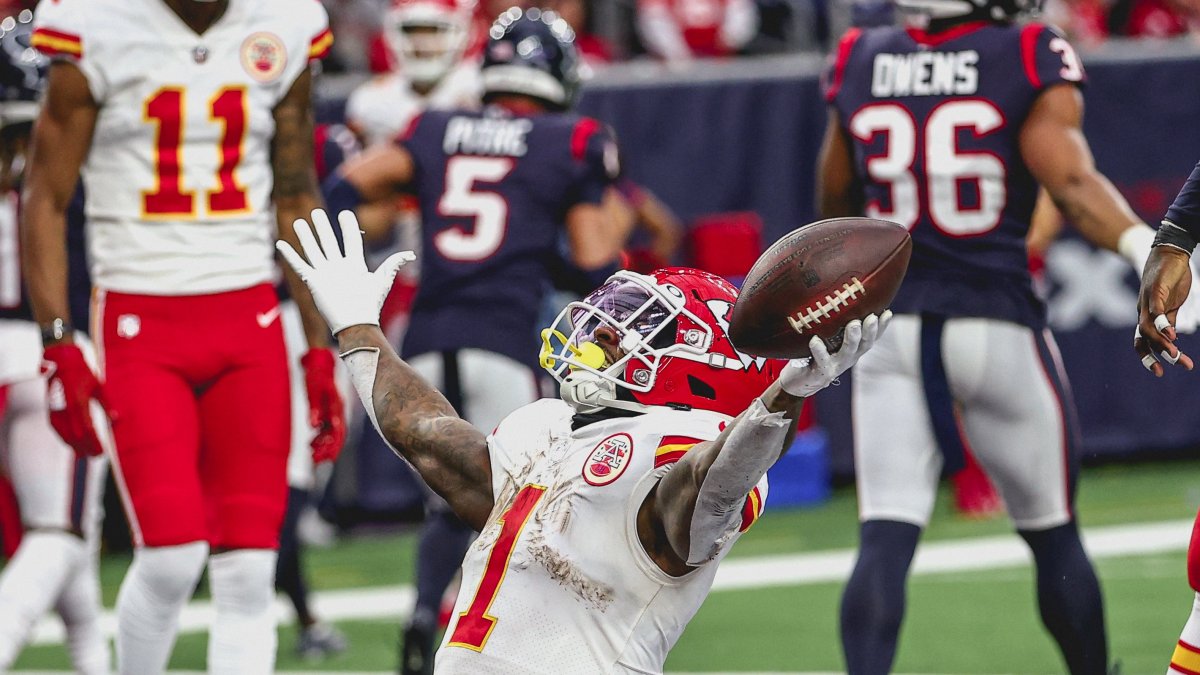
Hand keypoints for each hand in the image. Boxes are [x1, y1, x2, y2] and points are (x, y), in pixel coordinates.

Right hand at [41, 343, 109, 457]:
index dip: (94, 443)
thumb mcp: (99, 387)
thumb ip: (107, 404)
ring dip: (76, 447)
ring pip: (65, 435)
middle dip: (87, 448)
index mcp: (78, 401)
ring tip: (88, 455)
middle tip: (98, 456)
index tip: (102, 452)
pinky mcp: (50, 410)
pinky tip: (74, 447)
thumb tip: (117, 420)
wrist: (61, 362)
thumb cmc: (83, 373)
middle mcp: (65, 408)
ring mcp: (55, 410)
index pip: (87, 429)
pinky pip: (57, 430)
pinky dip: (66, 440)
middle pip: (76, 435)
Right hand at [276, 209, 415, 334]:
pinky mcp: (313, 281)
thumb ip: (393, 264)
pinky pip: (299, 265)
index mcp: (354, 264)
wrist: (355, 322)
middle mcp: (338, 266)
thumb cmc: (370, 304)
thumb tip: (410, 255)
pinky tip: (282, 243)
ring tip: (300, 222)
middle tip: (317, 212)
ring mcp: (325, 273)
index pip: (351, 240)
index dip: (349, 227)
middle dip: (323, 227)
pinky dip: (290, 255)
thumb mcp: (383, 280)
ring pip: (313, 250)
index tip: (345, 213)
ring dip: (306, 236)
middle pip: (329, 242)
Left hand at [300, 348, 345, 463]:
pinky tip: (311, 444)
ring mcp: (334, 411)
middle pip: (336, 435)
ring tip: (312, 455)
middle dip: (328, 450)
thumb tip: (314, 426)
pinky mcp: (328, 410)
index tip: (327, 459)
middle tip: (317, 461)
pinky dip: (319, 437)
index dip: (334, 446)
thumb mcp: (313, 391)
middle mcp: (338, 412)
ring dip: (323, 445)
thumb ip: (314, 409)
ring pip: (331, 433)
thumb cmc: (316, 376)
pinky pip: (326, 428)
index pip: (338, 431)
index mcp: (337, 407)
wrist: (319, 364)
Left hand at [778, 311, 891, 397]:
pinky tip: (815, 340)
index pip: (871, 337)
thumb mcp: (829, 339)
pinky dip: (819, 350)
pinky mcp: (822, 373)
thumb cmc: (814, 355)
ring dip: (852, 338)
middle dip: (870, 331)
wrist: (800, 382)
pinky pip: (821, 360)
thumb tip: (839, 297)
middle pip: (864, 344)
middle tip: (872, 317)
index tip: (888, 313)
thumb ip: (836, 324)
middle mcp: (848, 357)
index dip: (882, 327)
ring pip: (847, 352)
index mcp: (853, 348)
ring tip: (854, 325)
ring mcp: (836, 366)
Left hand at [1135, 245, 1194, 375]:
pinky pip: (1155, 309)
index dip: (1148, 357)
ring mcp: (1148, 301)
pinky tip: (1171, 334)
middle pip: (1143, 339)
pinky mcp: (1156, 290)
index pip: (1143, 341)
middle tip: (1166, 370)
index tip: (1160, 372)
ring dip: (1162, 344)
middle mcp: (1143, 311)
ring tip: (1175, 356)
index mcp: (1147, 316)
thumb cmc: (1170, 278)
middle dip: (1154, 356)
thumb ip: (1169, 320)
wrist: (1169, 252)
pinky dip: (1161, 323)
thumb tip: (1170, 338)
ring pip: (1149, 328)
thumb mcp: (1172, 304)